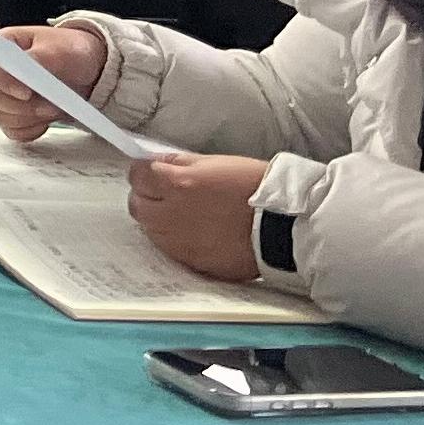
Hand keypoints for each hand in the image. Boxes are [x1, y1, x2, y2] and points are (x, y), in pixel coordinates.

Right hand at [0, 23, 107, 142]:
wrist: (85, 70)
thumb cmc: (70, 52)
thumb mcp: (60, 50)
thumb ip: (39, 57)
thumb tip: (23, 68)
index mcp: (2, 46)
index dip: (3, 81)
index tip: (26, 93)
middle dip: (22, 105)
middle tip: (51, 105)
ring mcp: (1, 95)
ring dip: (29, 118)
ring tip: (53, 109)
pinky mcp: (10, 115)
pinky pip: (12, 130)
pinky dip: (31, 129)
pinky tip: (46, 120)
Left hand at [130, 153, 269, 279]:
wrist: (286, 226)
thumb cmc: (258, 188)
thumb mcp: (219, 162)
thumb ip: (183, 163)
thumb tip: (160, 163)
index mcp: (177, 184)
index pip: (137, 174)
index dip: (145, 171)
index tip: (154, 171)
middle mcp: (171, 215)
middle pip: (137, 204)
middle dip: (146, 196)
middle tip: (164, 193)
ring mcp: (179, 242)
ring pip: (150, 229)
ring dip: (159, 219)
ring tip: (183, 214)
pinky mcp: (192, 262)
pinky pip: (170, 249)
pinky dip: (176, 240)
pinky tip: (196, 233)